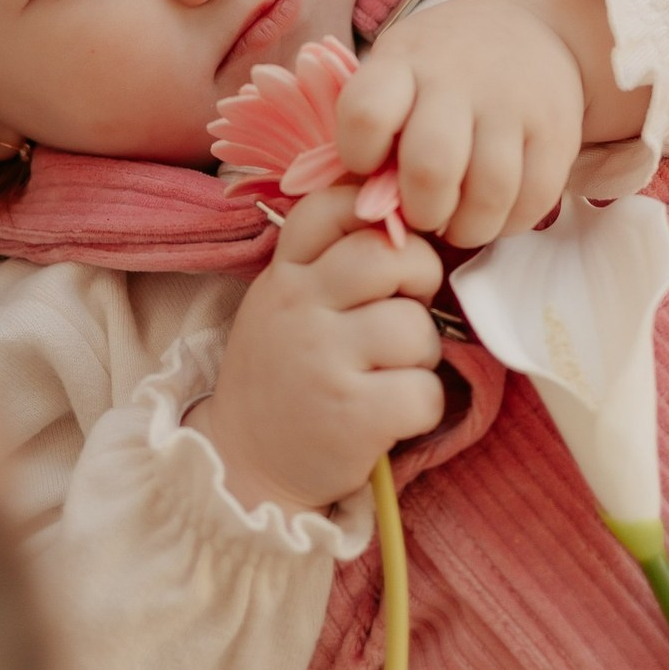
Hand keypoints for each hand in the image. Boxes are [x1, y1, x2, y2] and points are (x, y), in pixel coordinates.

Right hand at [186, 186, 444, 514]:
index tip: (388, 246)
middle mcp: (298, 307)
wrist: (242, 463)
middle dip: (420, 279)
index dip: (378, 216)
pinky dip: (422, 407)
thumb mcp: (284, 302)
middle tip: (406, 309)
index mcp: (284, 275)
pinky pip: (426, 391)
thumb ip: (327, 258)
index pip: (334, 207)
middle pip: (390, 256)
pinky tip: (390, 414)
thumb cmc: (282, 373)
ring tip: (390, 373)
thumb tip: (394, 206)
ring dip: (421, 355)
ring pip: (415, 328)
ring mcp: (323, 360)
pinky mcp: (352, 415)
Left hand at [336, 0, 584, 248]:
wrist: (526, 28)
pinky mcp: (559, 130)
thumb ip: (375, 128)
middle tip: (421, 213)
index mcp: (404, 62)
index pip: (366, 114)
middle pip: (431, 167)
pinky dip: (509, 223)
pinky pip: (535, 199)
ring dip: (466, 229)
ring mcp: (514, 104)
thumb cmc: (438, 67)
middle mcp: (460, 79)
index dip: (358, 155)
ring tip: (455, 223)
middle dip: (420, 211)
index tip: (367, 165)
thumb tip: (368, 206)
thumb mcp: (394, 72)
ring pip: (489, 194)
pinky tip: (493, 214)